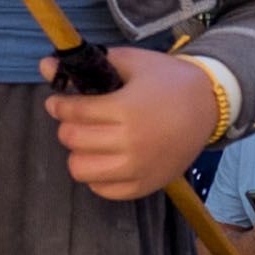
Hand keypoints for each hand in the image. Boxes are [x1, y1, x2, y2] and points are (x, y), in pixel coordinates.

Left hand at [46, 47, 224, 202]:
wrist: (209, 106)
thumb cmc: (168, 81)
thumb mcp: (132, 63)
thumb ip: (89, 64)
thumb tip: (45, 63)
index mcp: (127, 110)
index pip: (74, 112)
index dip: (59, 105)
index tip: (57, 102)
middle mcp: (132, 143)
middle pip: (72, 140)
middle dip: (67, 126)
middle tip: (76, 119)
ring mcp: (139, 168)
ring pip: (81, 169)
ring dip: (79, 153)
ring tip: (90, 140)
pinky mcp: (147, 185)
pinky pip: (103, 190)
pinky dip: (97, 177)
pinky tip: (105, 159)